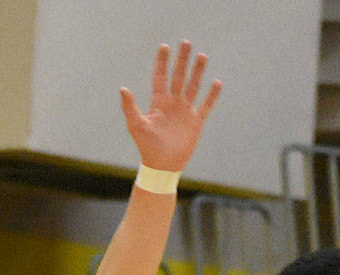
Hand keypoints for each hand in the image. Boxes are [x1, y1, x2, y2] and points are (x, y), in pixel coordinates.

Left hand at [120, 42, 221, 172]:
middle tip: (186, 42)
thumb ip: (130, 107)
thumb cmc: (147, 147)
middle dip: (182, 60)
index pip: (160, 77)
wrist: (162, 167)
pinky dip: (211, 95)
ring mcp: (185, 112)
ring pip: (193, 86)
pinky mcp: (196, 122)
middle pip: (178, 76)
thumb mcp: (137, 126)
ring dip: (197, 71)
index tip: (164, 46)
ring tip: (202, 55)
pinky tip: (216, 82)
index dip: (162, 62)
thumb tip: (122, 88)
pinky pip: (205, 105)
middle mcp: (172, 104)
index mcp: (158, 103)